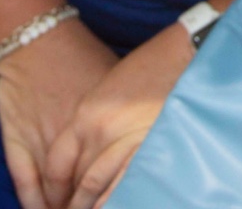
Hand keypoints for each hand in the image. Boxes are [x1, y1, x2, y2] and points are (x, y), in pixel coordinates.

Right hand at [0, 19, 118, 208]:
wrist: (37, 37)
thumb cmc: (80, 55)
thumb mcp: (112, 79)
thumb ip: (126, 110)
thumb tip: (151, 131)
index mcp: (99, 118)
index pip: (111, 166)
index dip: (114, 188)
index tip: (120, 200)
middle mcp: (72, 132)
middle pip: (84, 183)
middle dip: (89, 205)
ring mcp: (42, 137)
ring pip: (54, 189)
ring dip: (63, 207)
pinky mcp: (17, 138)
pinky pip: (25, 182)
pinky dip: (33, 202)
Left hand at [43, 0, 241, 208]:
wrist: (187, 48)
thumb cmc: (151, 66)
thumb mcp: (110, 89)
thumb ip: (95, 125)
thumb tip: (89, 161)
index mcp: (85, 114)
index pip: (56, 166)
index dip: (54, 190)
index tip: (58, 202)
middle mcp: (100, 130)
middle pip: (77, 181)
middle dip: (73, 205)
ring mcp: (127, 140)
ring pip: (98, 190)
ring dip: (93, 207)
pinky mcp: (153, 145)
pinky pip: (128, 185)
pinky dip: (120, 199)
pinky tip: (121, 203)